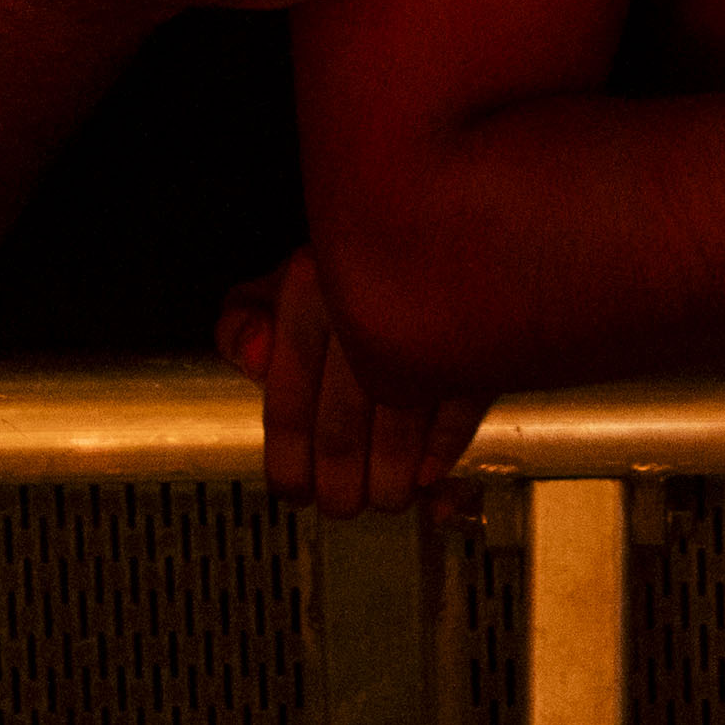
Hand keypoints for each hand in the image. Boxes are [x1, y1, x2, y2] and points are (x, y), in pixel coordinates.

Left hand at [217, 249, 483, 515]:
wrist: (437, 218)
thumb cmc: (350, 264)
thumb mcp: (282, 280)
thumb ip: (241, 322)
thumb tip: (251, 359)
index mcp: (308, 286)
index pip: (288, 398)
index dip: (289, 462)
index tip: (295, 492)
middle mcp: (363, 298)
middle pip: (344, 426)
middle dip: (341, 484)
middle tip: (343, 505)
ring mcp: (426, 313)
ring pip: (400, 425)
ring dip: (391, 480)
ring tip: (386, 498)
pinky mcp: (483, 328)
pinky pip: (460, 406)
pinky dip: (443, 449)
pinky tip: (429, 473)